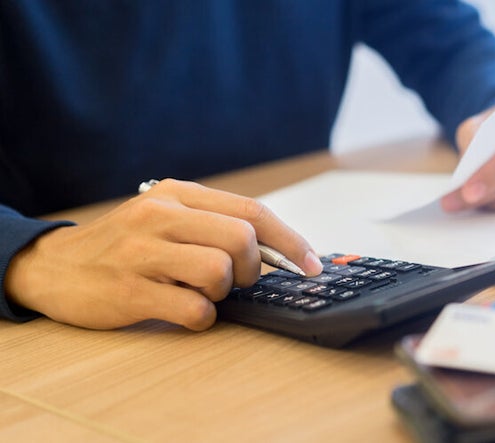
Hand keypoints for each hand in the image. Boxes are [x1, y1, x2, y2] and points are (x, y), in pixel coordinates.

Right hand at [4, 179, 322, 330]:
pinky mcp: (130, 291)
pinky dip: (200, 317)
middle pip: (242, 239)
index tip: (311, 264)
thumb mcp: (165, 216)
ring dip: (222, 292)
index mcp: (178, 193)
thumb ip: (213, 224)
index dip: (290, 240)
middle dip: (252, 269)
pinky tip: (182, 310)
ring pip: (220, 272)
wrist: (54, 266)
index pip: (251, 210)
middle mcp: (161, 215)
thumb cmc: (124, 245)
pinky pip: (194, 310)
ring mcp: (143, 253)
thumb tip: (277, 250)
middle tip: (236, 281)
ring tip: (198, 291)